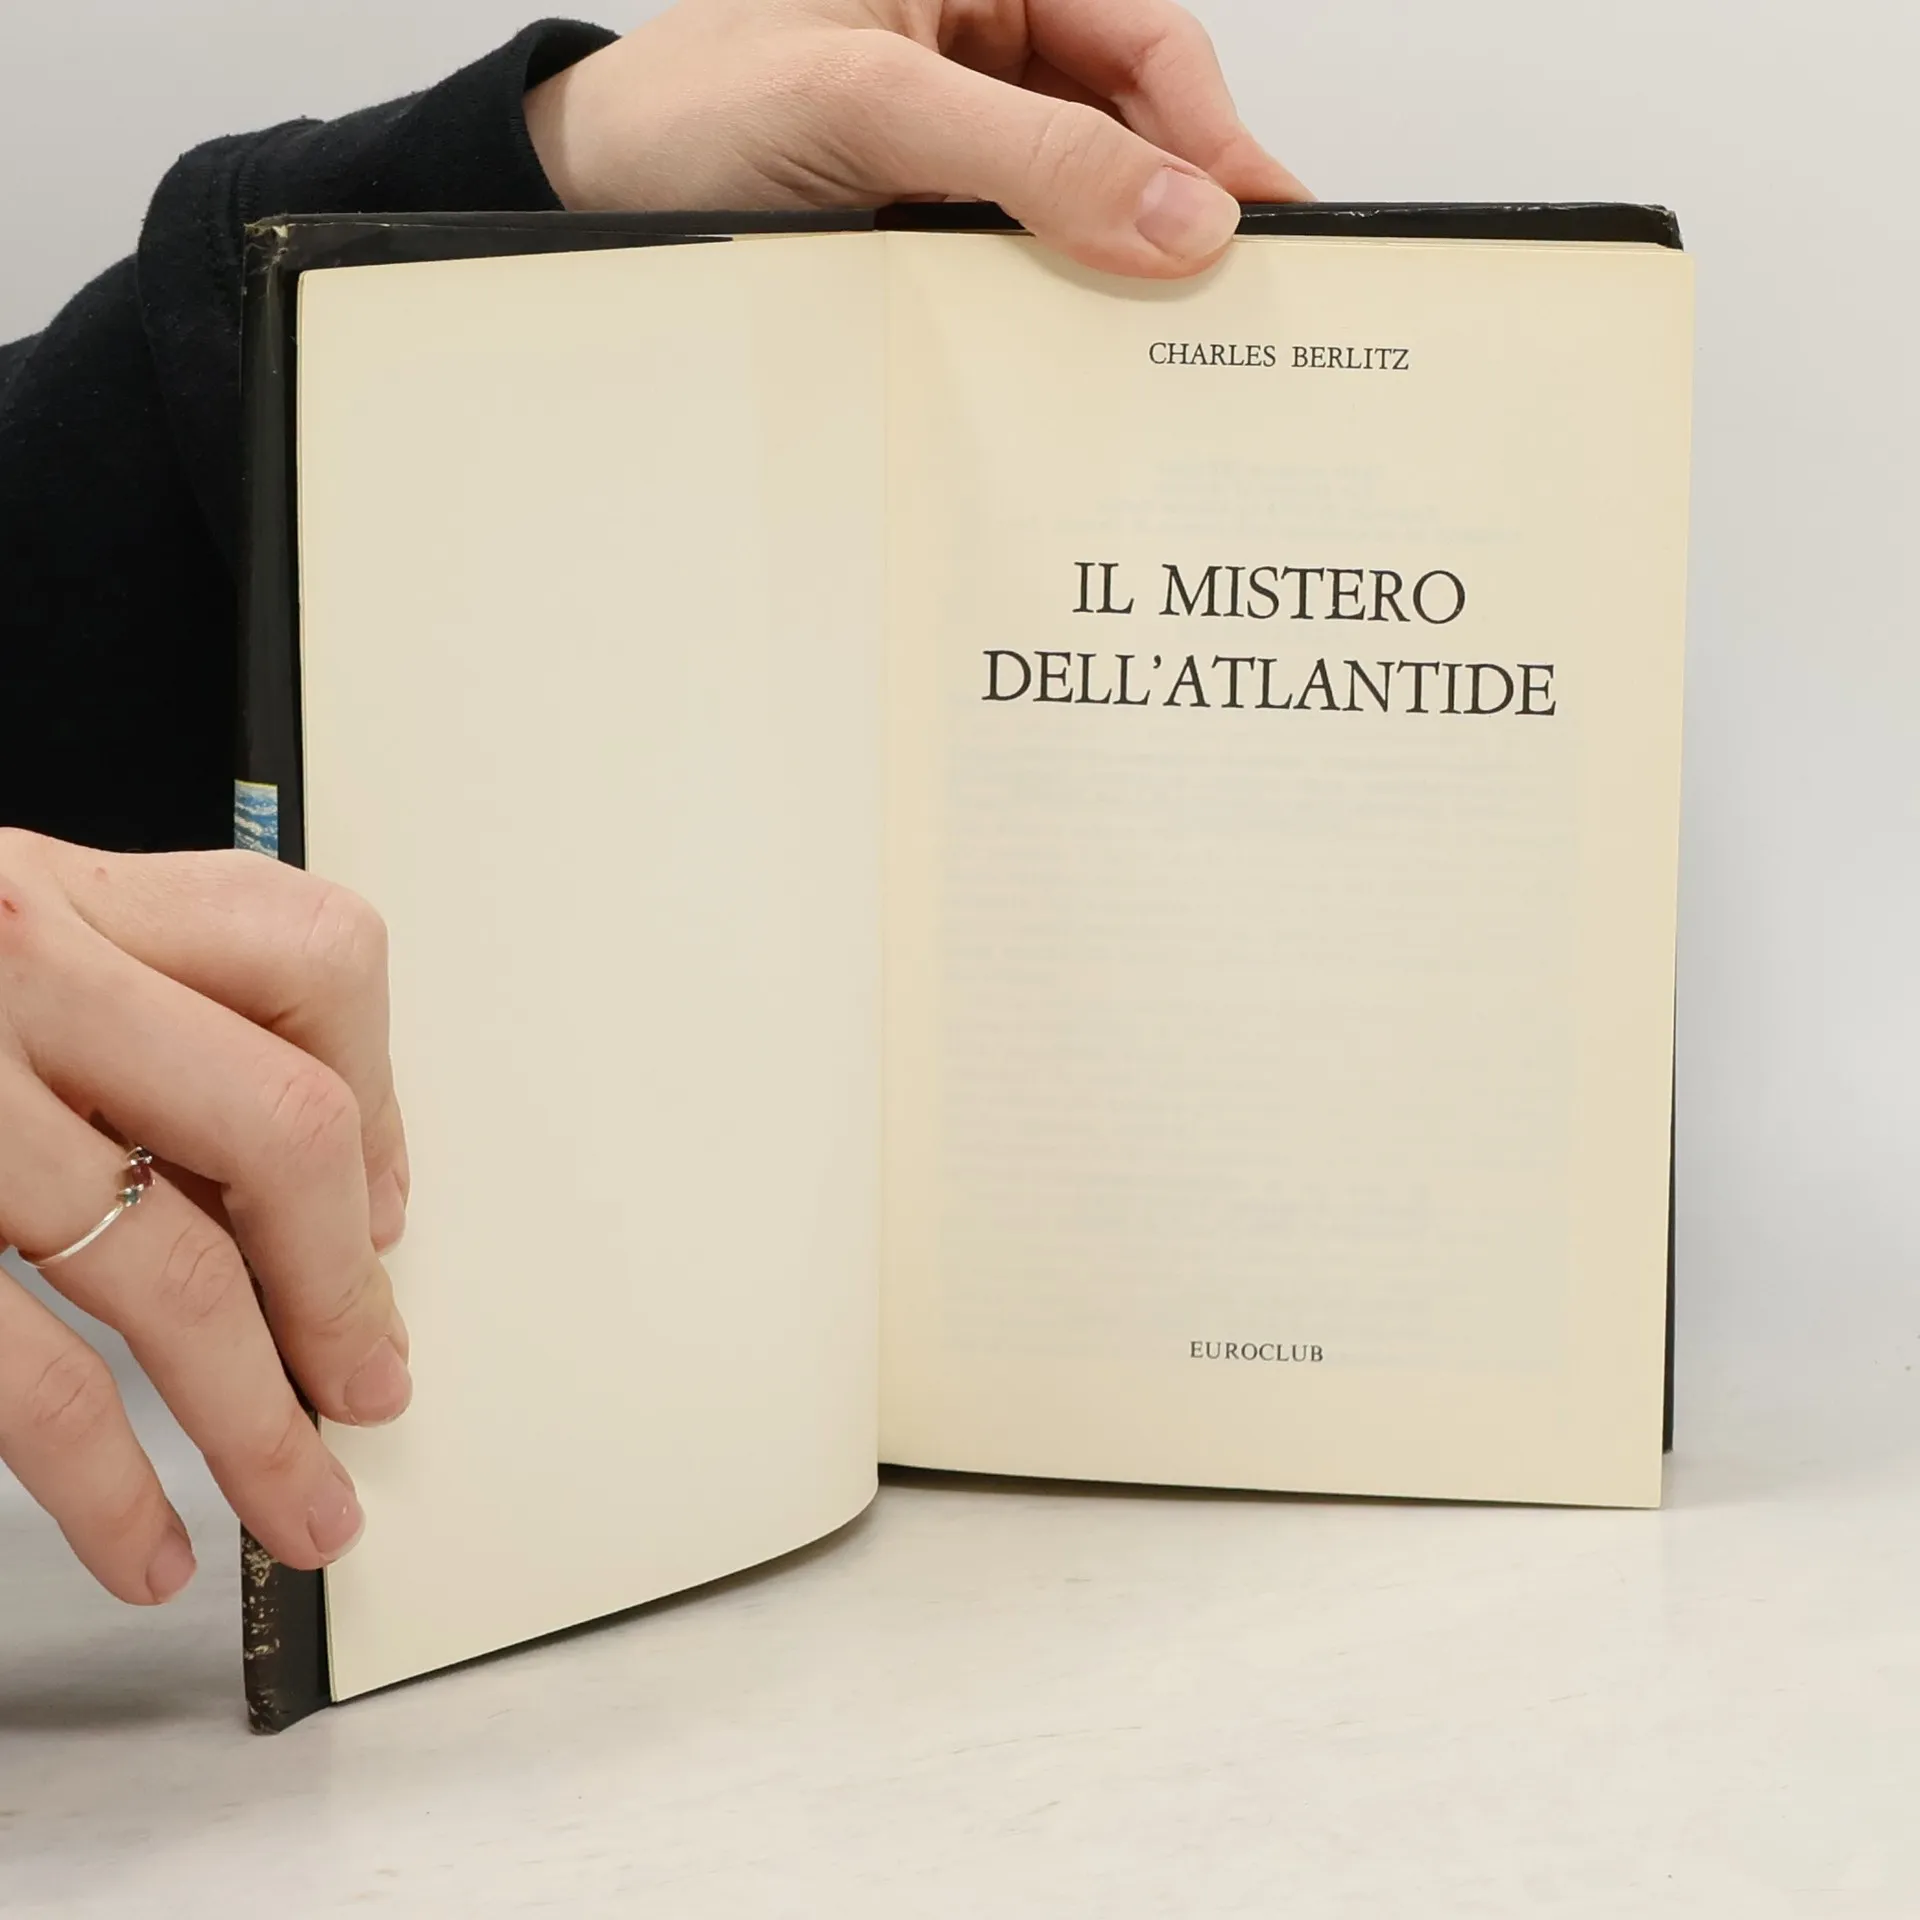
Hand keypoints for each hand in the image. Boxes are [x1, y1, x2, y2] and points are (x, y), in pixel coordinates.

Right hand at [0, 833, 410, 1604]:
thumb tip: (320, 1174)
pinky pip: (26, 1379)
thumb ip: (123, 1004)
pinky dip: (109, 1486)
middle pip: (282, 1125)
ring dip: (263, 1418)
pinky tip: (150, 1541)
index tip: (383, 1211)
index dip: (381, 1100)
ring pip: (170, 1270)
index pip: (315, 958)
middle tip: (372, 1382)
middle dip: (346, 1284)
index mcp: (47, 886)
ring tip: (305, 1503)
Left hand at [526, 0, 1307, 277]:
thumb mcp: (868, 108)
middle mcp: (979, 46)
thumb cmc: (688, 113)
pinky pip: (1027, 256)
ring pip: (1085, 200)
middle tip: (1235, 306)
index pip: (1143, 39)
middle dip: (1181, 207)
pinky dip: (1062, 302)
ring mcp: (958, 141)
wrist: (587, 206)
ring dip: (1123, 266)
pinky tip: (1082, 347)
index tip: (1261, 226)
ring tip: (1167, 343)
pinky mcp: (931, 219)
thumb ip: (1032, 152)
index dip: (1214, 132)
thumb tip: (1182, 215)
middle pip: (1131, 124)